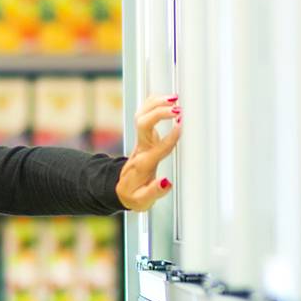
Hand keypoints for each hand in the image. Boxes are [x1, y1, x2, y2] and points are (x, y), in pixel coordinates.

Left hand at [115, 94, 182, 211]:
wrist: (119, 188)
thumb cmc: (133, 194)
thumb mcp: (142, 201)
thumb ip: (154, 192)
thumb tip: (167, 182)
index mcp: (144, 164)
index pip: (157, 148)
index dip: (169, 137)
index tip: (181, 126)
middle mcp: (141, 148)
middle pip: (144, 123)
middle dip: (160, 113)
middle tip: (178, 110)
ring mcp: (141, 139)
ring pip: (142, 114)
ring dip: (157, 103)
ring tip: (174, 99)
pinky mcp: (143, 135)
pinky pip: (145, 112)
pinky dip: (155, 102)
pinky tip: (167, 98)